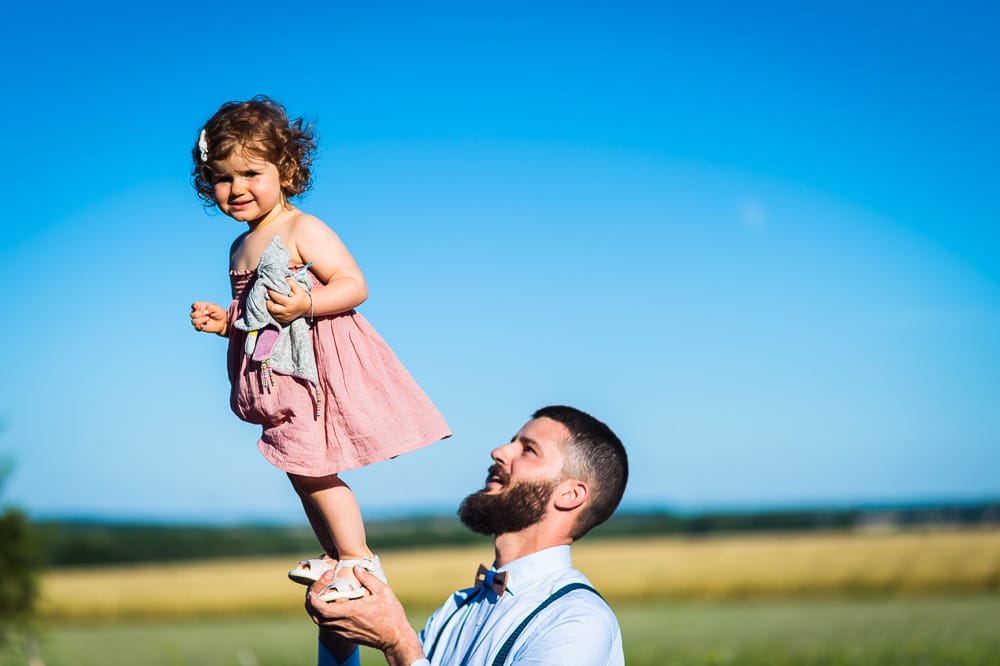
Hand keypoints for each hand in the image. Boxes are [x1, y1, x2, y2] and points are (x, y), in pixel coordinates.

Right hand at [190, 302, 226, 335]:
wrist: (222, 321)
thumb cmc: (218, 313)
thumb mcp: (216, 308)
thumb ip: (210, 307)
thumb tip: (205, 311)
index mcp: (200, 307)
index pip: (194, 306)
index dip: (194, 306)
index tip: (197, 307)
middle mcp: (197, 314)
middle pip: (192, 314)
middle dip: (198, 314)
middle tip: (207, 314)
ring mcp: (198, 321)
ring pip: (193, 321)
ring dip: (200, 320)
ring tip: (208, 319)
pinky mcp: (200, 327)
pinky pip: (196, 328)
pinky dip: (199, 327)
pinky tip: (203, 326)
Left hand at [266, 278, 310, 322]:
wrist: (307, 307)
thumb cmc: (301, 296)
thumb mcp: (298, 288)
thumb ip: (290, 282)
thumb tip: (282, 280)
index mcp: (290, 303)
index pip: (277, 298)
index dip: (271, 292)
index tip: (269, 288)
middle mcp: (287, 311)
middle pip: (273, 308)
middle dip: (268, 301)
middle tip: (268, 296)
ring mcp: (285, 317)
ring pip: (272, 313)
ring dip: (269, 306)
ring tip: (270, 300)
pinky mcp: (284, 320)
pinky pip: (274, 317)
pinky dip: (272, 311)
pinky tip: (273, 306)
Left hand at [306, 566, 424, 665]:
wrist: (395, 638)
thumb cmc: (391, 614)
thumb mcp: (384, 592)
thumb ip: (368, 579)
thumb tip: (356, 567)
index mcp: (351, 612)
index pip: (324, 609)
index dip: (314, 600)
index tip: (312, 591)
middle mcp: (344, 623)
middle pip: (318, 617)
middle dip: (312, 605)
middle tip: (313, 592)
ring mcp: (345, 632)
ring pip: (322, 624)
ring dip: (317, 612)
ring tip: (321, 599)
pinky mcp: (348, 636)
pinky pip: (330, 628)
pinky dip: (326, 618)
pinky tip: (333, 608)